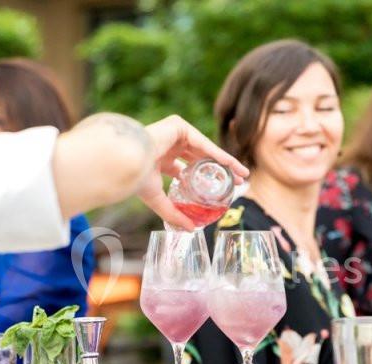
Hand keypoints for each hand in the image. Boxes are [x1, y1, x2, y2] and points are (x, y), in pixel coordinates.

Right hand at [141, 115, 248, 230]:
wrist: (128, 162)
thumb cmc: (137, 179)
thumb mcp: (158, 200)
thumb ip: (173, 214)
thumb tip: (190, 231)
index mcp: (160, 160)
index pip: (186, 168)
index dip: (204, 179)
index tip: (219, 190)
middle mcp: (168, 145)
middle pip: (201, 158)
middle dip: (220, 170)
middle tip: (237, 182)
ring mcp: (173, 134)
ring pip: (206, 149)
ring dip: (226, 162)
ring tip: (242, 174)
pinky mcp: (177, 125)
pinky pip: (203, 142)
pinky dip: (217, 153)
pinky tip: (231, 165)